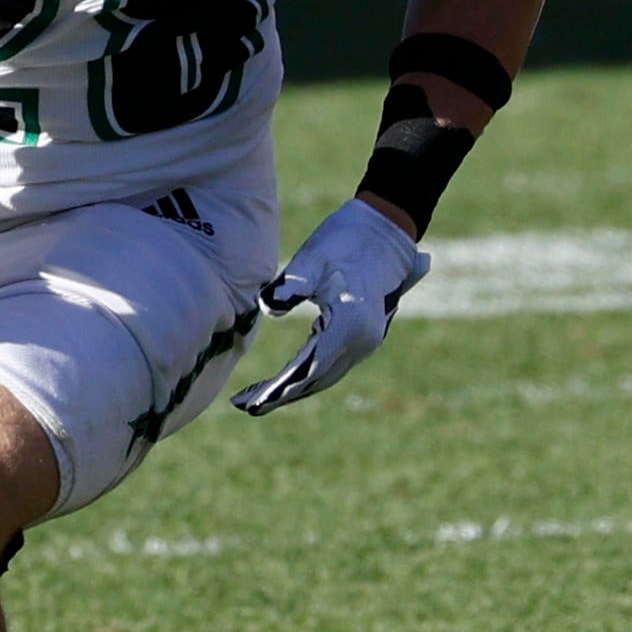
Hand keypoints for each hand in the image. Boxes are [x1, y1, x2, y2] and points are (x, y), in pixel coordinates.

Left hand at [229, 198, 426, 414]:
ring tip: (259, 397)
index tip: (250, 402)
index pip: (308, 370)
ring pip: (326, 376)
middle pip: (317, 380)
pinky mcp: (365, 335)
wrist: (386, 227)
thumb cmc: (346, 238)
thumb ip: (290, 284)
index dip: (278, 389)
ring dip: (294, 388)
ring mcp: (367, 340)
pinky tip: (286, 378)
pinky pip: (332, 364)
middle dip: (281, 395)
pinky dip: (308, 374)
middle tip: (245, 404)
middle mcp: (363, 341)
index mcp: (350, 325)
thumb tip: (268, 307)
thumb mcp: (314, 257)